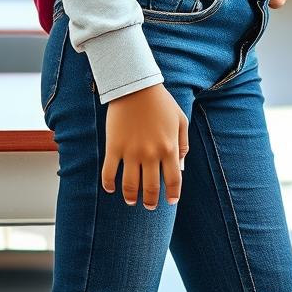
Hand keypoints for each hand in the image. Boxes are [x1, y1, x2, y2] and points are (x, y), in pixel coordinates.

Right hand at [101, 83, 188, 209]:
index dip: (172, 195)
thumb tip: (180, 166)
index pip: (174, 181)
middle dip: (150, 201)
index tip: (170, 201)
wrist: (135, 85)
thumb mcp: (180, 119)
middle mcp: (151, 154)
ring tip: (131, 200)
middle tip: (149, 205)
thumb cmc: (160, 101)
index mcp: (169, 148)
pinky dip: (109, 185)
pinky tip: (111, 188)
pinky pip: (109, 173)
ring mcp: (131, 152)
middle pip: (151, 188)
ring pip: (130, 186)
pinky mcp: (114, 147)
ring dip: (131, 197)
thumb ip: (183, 144)